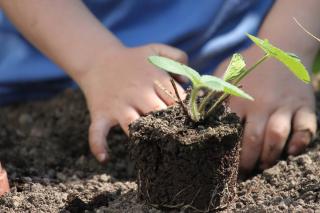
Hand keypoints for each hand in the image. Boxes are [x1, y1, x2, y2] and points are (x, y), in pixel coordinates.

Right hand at [76, 44, 186, 162]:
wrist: (97, 59)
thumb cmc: (131, 59)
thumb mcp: (156, 49)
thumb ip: (177, 56)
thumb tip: (189, 80)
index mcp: (154, 79)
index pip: (177, 99)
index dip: (186, 111)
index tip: (192, 120)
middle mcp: (138, 93)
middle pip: (159, 113)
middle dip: (170, 125)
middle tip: (178, 136)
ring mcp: (118, 105)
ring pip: (134, 125)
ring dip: (143, 136)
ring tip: (152, 146)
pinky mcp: (101, 114)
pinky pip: (97, 132)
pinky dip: (98, 145)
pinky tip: (105, 158)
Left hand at [214, 50, 316, 173]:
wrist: (281, 46)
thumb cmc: (248, 63)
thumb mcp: (224, 72)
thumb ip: (210, 91)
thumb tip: (191, 110)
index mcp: (239, 99)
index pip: (229, 132)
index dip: (225, 152)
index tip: (221, 165)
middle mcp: (262, 104)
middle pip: (254, 140)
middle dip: (248, 162)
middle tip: (243, 174)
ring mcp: (284, 105)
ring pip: (277, 137)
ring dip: (270, 156)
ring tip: (263, 166)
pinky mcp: (303, 105)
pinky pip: (306, 127)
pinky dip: (300, 142)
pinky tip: (291, 152)